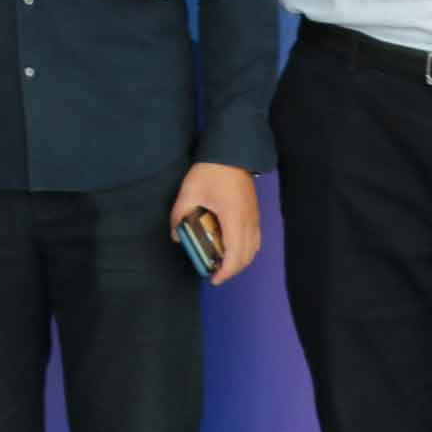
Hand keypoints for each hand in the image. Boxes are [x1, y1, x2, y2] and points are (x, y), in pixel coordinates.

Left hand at [172, 162, 263, 284]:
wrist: (232, 153)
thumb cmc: (211, 171)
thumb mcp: (189, 192)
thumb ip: (179, 215)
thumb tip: (176, 235)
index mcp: (234, 219)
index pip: (235, 255)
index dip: (226, 272)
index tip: (213, 279)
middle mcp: (249, 222)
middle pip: (247, 257)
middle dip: (232, 270)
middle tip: (215, 274)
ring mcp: (255, 218)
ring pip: (254, 249)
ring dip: (240, 261)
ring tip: (222, 263)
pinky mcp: (255, 213)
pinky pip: (255, 239)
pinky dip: (246, 250)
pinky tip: (231, 248)